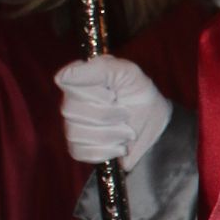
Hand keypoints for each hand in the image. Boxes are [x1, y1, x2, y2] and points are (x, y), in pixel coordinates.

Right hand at [56, 56, 172, 171]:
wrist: (155, 127)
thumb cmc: (139, 95)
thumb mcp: (129, 74)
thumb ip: (101, 68)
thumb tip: (64, 76)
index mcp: (80, 79)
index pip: (65, 82)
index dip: (91, 92)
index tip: (113, 95)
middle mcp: (71, 101)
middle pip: (70, 110)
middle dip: (106, 115)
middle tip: (126, 113)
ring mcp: (72, 125)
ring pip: (75, 133)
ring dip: (110, 134)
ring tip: (127, 131)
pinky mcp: (78, 148)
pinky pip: (79, 151)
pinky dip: (106, 150)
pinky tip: (120, 146)